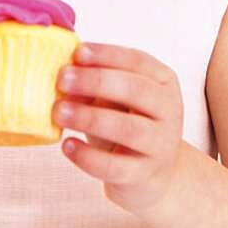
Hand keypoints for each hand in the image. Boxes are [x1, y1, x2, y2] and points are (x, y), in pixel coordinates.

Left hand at [53, 43, 184, 215]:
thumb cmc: (127, 125)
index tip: (78, 53)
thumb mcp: (115, 99)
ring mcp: (160, 145)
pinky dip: (88, 156)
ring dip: (90, 117)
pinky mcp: (144, 175)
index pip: (139, 61)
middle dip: (96, 81)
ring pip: (128, 128)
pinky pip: (115, 166)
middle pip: (136, 90)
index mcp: (162, 83)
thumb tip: (64, 70)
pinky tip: (67, 145)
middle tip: (62, 80)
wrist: (152, 175)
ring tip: (59, 111)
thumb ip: (96, 83)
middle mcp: (168, 111)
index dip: (108, 55)